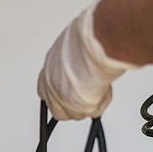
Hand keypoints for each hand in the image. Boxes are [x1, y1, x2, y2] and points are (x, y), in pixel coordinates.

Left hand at [37, 0, 138, 119]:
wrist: (96, 43)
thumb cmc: (85, 37)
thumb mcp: (72, 44)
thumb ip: (72, 57)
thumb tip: (79, 56)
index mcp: (48, 71)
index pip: (46, 91)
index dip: (59, 94)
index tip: (68, 94)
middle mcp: (52, 87)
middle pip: (59, 110)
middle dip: (73, 106)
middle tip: (88, 95)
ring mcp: (64, 99)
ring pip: (76, 114)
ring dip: (89, 104)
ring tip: (99, 85)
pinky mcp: (81, 108)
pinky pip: (95, 112)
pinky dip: (103, 102)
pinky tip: (106, 87)